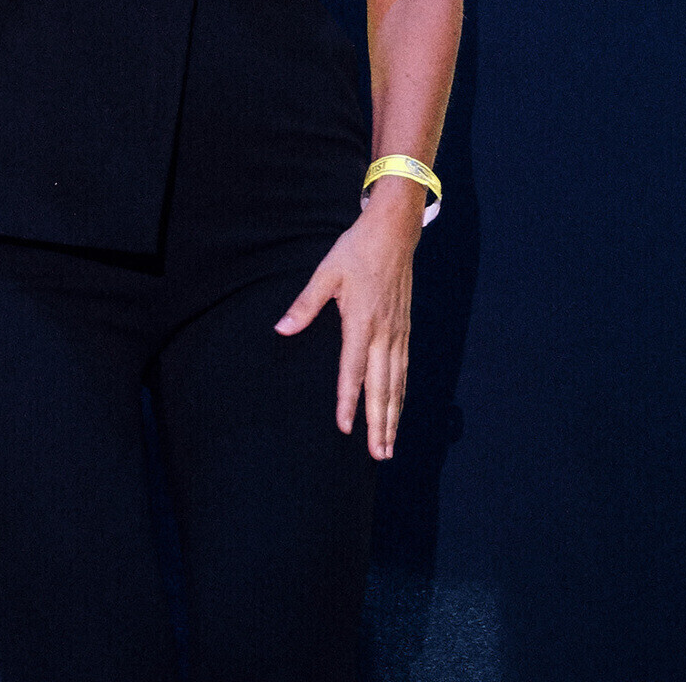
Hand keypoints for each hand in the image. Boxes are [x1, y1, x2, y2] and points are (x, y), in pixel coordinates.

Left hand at [274, 180, 423, 456]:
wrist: (394, 232)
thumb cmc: (356, 251)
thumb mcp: (325, 273)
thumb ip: (304, 305)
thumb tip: (281, 329)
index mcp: (361, 321)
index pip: (352, 370)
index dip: (348, 401)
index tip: (345, 428)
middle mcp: (383, 333)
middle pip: (381, 387)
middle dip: (380, 423)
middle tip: (378, 454)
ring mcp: (397, 332)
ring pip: (397, 383)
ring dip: (394, 416)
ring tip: (389, 445)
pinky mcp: (405, 329)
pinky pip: (404, 369)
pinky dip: (402, 394)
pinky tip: (399, 411)